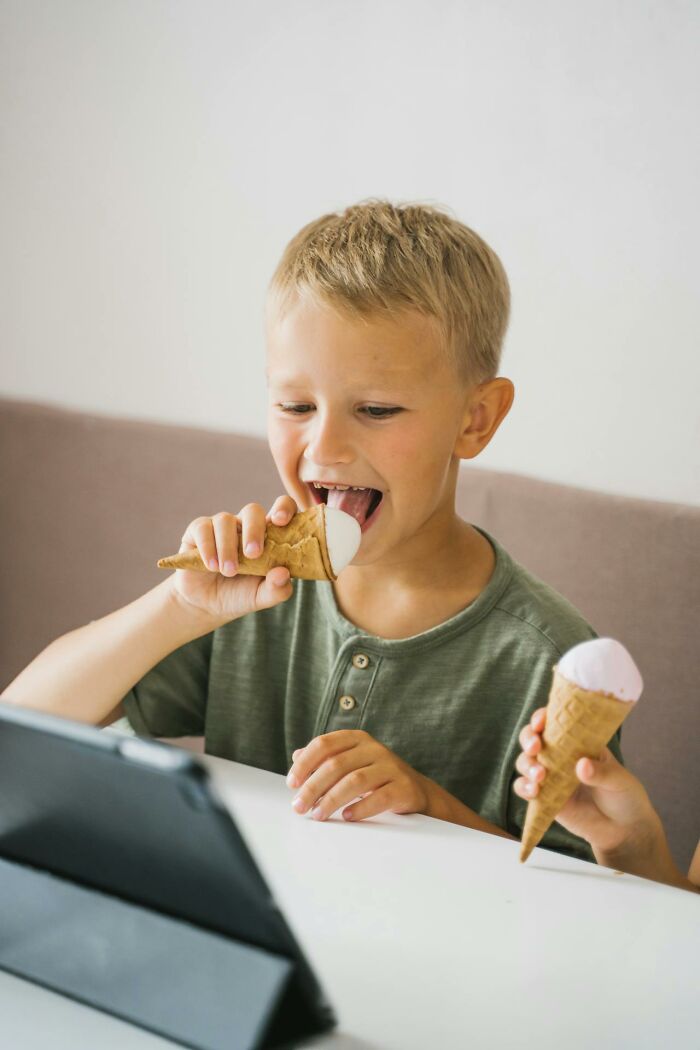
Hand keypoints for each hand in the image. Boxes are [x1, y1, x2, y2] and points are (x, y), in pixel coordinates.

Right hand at [169, 496, 295, 624]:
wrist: (206, 605)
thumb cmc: (240, 594)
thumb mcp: (261, 597)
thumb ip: (277, 589)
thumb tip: (283, 573)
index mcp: (269, 534)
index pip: (282, 507)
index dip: (284, 508)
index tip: (281, 521)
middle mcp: (246, 525)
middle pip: (253, 510)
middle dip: (254, 530)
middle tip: (253, 554)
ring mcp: (222, 525)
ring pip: (225, 520)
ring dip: (228, 547)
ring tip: (229, 571)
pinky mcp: (198, 530)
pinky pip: (203, 528)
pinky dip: (208, 547)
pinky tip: (212, 566)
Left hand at [287, 730, 428, 821]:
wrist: (415, 790)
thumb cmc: (376, 776)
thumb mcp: (351, 762)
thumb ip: (325, 758)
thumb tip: (296, 756)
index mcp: (357, 739)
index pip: (324, 744)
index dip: (305, 763)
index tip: (292, 783)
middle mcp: (374, 749)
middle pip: (336, 764)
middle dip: (313, 787)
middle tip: (299, 807)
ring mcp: (390, 766)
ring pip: (355, 780)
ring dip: (332, 800)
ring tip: (318, 815)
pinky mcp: (403, 787)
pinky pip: (379, 798)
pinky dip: (360, 808)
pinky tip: (346, 817)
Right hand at [513, 707, 662, 862]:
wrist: (624, 830)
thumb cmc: (624, 796)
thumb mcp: (619, 780)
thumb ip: (601, 773)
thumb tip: (582, 765)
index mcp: (577, 742)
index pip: (554, 723)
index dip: (542, 718)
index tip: (540, 723)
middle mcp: (559, 756)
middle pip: (532, 738)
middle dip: (528, 739)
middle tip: (535, 748)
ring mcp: (550, 776)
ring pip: (525, 762)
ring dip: (527, 765)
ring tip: (540, 776)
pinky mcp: (544, 798)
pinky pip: (524, 789)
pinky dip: (524, 787)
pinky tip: (534, 791)